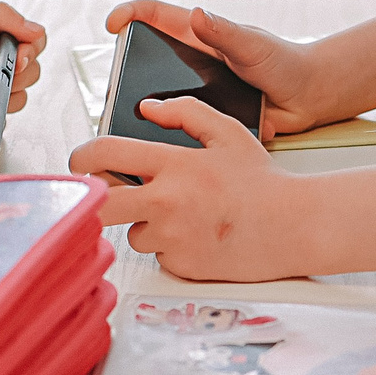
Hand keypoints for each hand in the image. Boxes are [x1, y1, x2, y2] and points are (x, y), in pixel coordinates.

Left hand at [68, 97, 306, 282]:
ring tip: (183, 215)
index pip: (105, 155)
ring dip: (146, 224)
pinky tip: (198, 235)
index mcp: (174, 165)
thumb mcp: (227, 133)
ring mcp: (173, 238)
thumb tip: (148, 108)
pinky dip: (170, 247)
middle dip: (95, 199)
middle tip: (107, 194)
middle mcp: (167, 203)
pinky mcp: (181, 266)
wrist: (294, 226)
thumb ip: (185, 112)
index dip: (82, 157)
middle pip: (100, 205)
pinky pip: (159, 255)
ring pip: (133, 232)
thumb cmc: (262, 181)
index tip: (81, 161)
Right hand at [104, 0, 329, 137]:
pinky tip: (166, 145)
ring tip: (136, 121)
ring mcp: (197, 90)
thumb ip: (225, 32)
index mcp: (199, 35)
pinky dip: (171, 134)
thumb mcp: (253, 45)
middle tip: (116, 87)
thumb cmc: (285, 61)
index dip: (129, 15)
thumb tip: (198, 16)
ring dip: (146, 109)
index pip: (155, 16)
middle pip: (146, 60)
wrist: (308, 98)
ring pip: (159, 99)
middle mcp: (192, 61)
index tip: (112, 25)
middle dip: (126, 71)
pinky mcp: (206, 116)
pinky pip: (181, 125)